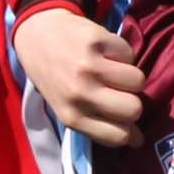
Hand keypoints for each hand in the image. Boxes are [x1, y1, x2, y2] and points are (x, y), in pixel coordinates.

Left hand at [14, 8, 142, 147]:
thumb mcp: (66, 107)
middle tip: (118, 91)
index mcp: (71, 116)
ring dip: (129, 76)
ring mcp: (87, 65)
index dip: (126, 128)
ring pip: (138, 80)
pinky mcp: (95, 40)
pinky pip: (129, 53)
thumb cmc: (52, 75)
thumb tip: (137, 140)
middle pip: (134, 109)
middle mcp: (79, 92)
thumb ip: (97, 123)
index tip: (122, 116)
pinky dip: (121, 53)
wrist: (35, 33)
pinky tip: (104, 52)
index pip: (118, 136)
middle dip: (132, 101)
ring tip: (111, 70)